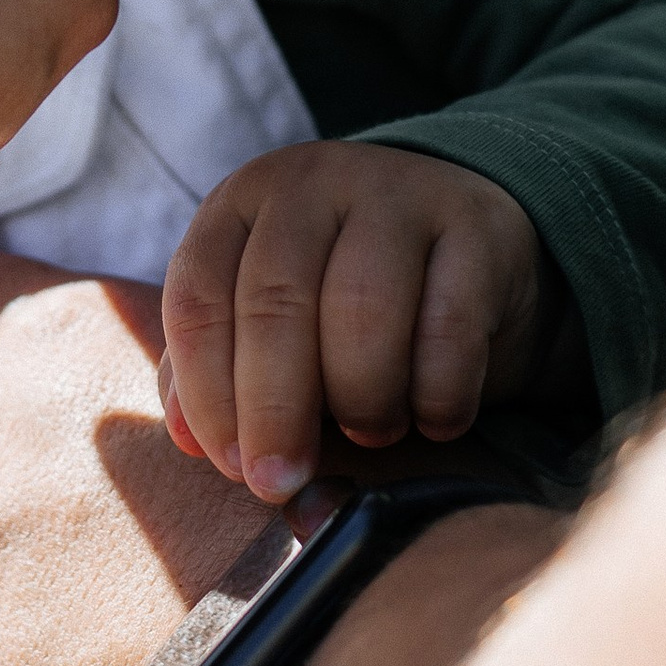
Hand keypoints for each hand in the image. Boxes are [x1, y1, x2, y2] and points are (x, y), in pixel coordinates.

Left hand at [160, 142, 561, 503]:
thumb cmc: (350, 303)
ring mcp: (399, 192)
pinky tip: (435, 419)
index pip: (198, 296)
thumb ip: (223, 373)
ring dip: (362, 399)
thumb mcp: (275, 323)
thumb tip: (189, 440)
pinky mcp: (476, 225)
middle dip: (274, 410)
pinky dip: (437, 395)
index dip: (207, 392)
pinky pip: (448, 328)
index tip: (231, 467)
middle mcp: (314, 181)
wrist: (476, 248)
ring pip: (361, 311)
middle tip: (284, 483)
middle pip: (275, 301)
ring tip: (371, 433)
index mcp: (242, 202)